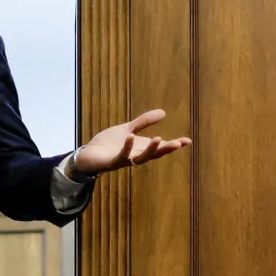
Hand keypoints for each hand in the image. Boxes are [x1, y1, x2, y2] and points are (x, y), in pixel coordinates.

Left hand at [75, 109, 191, 173]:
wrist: (88, 155)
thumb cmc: (107, 144)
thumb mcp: (128, 129)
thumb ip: (143, 122)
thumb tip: (164, 112)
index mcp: (140, 148)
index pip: (160, 148)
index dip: (173, 145)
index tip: (187, 141)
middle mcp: (135, 156)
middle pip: (154, 155)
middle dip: (166, 149)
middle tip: (178, 144)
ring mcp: (123, 160)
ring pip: (140, 158)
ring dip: (150, 150)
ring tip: (159, 138)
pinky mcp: (111, 162)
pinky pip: (121, 156)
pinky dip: (127, 148)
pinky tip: (131, 136)